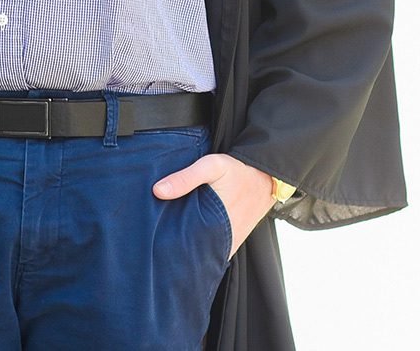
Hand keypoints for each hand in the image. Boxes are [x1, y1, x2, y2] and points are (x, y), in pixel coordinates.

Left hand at [153, 153, 275, 259]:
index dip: (168, 249)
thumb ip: (186, 177)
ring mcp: (229, 242)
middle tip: (155, 242)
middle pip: (193, 253)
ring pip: (203, 252)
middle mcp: (223, 240)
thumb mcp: (212, 166)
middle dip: (175, 250)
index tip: (151, 244)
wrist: (269, 176)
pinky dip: (201, 244)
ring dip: (189, 247)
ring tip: (167, 241)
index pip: (186, 250)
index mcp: (214, 226)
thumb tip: (158, 191)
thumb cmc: (240, 171)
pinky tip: (188, 235)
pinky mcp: (233, 239)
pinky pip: (214, 247)